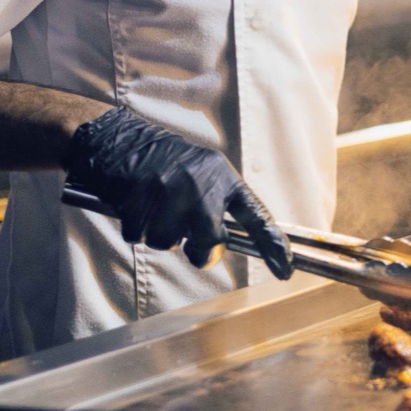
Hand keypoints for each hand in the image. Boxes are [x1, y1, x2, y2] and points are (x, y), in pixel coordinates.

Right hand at [66, 106, 292, 277]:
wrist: (124, 142)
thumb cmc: (171, 163)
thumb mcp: (205, 172)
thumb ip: (219, 203)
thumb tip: (222, 243)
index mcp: (221, 177)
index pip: (255, 214)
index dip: (273, 243)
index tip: (286, 269)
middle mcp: (199, 185)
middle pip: (210, 241)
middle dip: (201, 251)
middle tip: (192, 244)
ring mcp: (168, 192)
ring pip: (169, 243)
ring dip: (161, 235)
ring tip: (157, 210)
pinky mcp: (138, 201)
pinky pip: (140, 237)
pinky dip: (137, 229)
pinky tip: (138, 207)